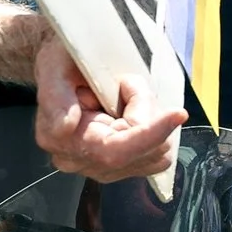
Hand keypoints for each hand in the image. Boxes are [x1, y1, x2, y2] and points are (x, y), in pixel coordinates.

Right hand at [33, 32, 183, 180]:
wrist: (62, 69)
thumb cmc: (61, 63)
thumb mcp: (53, 65)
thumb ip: (56, 97)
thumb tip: (67, 126)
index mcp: (59, 139)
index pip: (113, 152)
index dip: (149, 135)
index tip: (177, 113)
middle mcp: (77, 161)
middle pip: (144, 151)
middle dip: (148, 113)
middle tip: (125, 84)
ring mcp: (99, 168)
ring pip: (155, 155)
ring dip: (151, 120)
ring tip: (124, 97)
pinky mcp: (120, 167)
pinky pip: (156, 156)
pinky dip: (154, 131)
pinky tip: (132, 113)